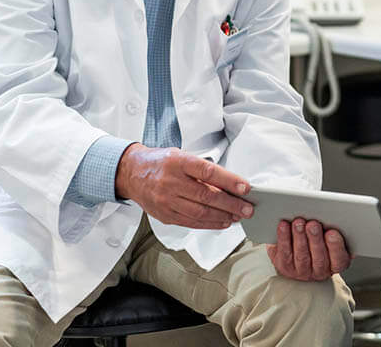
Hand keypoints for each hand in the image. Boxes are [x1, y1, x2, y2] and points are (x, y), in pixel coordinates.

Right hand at [115, 144, 252, 229]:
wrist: (132, 173)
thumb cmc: (161, 162)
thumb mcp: (181, 156)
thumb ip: (202, 170)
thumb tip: (230, 185)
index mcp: (178, 162)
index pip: (208, 172)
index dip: (229, 181)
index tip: (245, 188)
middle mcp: (171, 182)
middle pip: (207, 196)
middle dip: (231, 204)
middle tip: (248, 208)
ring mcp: (166, 201)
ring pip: (200, 212)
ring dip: (223, 216)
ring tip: (239, 216)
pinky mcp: (165, 215)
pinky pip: (191, 222)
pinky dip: (210, 224)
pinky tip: (223, 222)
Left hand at [266, 218, 352, 280]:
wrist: (300, 256)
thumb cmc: (320, 243)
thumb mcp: (332, 239)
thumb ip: (335, 230)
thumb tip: (335, 218)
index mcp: (336, 263)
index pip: (339, 259)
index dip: (336, 246)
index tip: (332, 233)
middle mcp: (320, 271)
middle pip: (319, 257)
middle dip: (315, 239)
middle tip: (313, 224)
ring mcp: (301, 271)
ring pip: (301, 255)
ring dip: (299, 237)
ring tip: (298, 222)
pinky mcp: (285, 266)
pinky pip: (284, 252)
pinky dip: (284, 238)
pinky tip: (284, 226)